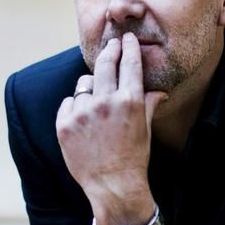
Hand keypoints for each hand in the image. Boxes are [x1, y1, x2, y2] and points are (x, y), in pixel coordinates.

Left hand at [55, 33, 166, 224]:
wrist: (113, 186)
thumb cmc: (134, 158)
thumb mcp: (145, 129)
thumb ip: (149, 104)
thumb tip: (160, 91)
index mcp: (130, 102)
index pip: (130, 64)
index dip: (129, 47)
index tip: (127, 39)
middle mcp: (106, 103)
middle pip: (105, 64)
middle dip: (110, 51)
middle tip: (111, 45)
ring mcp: (83, 113)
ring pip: (84, 84)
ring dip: (92, 87)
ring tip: (97, 102)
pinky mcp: (65, 125)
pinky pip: (69, 102)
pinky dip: (75, 107)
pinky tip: (84, 120)